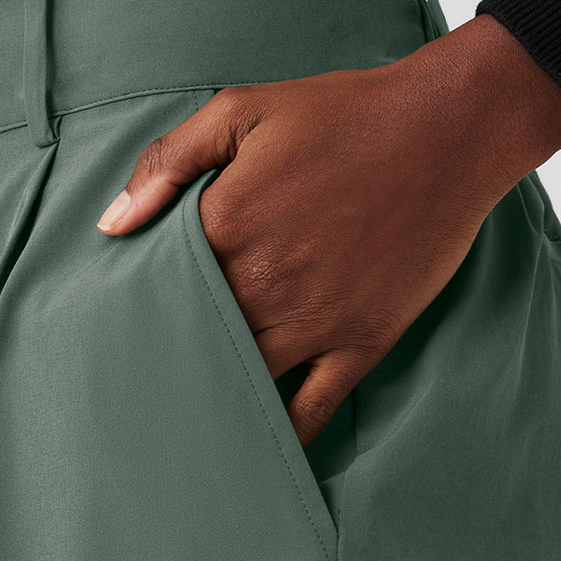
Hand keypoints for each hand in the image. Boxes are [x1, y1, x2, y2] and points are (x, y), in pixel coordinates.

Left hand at [95, 14, 560, 448]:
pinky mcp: (361, 341)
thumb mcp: (241, 110)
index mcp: (223, 226)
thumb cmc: (343, 113)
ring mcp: (314, 321)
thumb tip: (112, 226)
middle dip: (167, 363)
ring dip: (213, 400)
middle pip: (194, 343)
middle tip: (135, 393)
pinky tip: (256, 450)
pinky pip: (313, 410)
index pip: (156, 290)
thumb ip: (167, 162)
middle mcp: (262, 284)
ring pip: (243, 382)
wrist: (448, 128)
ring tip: (182, 427)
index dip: (137, 311)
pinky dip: (283, 435)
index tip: (115, 331)